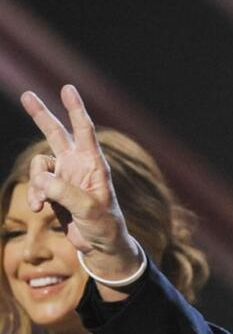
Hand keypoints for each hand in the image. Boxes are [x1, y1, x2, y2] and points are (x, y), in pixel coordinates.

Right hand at [20, 86, 140, 278]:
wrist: (100, 245)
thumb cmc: (104, 226)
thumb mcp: (89, 210)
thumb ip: (65, 192)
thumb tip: (41, 178)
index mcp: (94, 164)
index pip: (84, 131)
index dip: (75, 109)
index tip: (67, 88)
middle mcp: (79, 165)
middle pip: (56, 134)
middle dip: (41, 115)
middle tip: (27, 94)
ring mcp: (65, 176)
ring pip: (38, 165)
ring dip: (35, 183)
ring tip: (41, 204)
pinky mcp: (54, 189)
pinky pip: (36, 184)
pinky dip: (34, 194)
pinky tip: (39, 208)